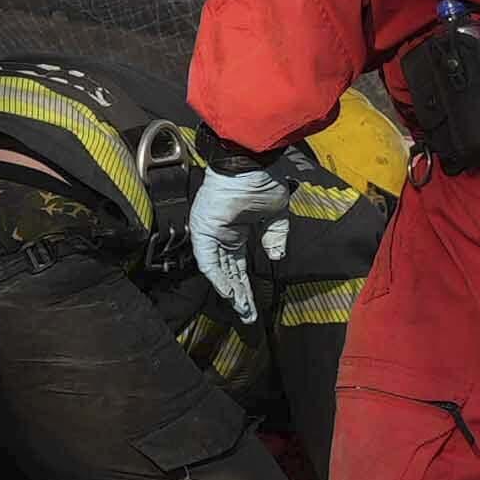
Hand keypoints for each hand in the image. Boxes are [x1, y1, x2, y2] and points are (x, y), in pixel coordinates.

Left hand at [187, 159, 296, 320]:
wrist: (251, 163)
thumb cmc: (263, 180)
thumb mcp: (276, 213)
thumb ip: (275, 236)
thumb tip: (276, 256)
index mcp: (236, 231)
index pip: (238, 266)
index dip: (246, 286)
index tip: (253, 305)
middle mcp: (221, 235)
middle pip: (229, 273)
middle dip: (239, 296)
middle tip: (247, 316)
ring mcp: (211, 233)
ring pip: (217, 270)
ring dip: (229, 291)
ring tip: (241, 309)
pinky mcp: (203, 230)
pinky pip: (208, 260)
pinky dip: (218, 277)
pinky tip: (228, 292)